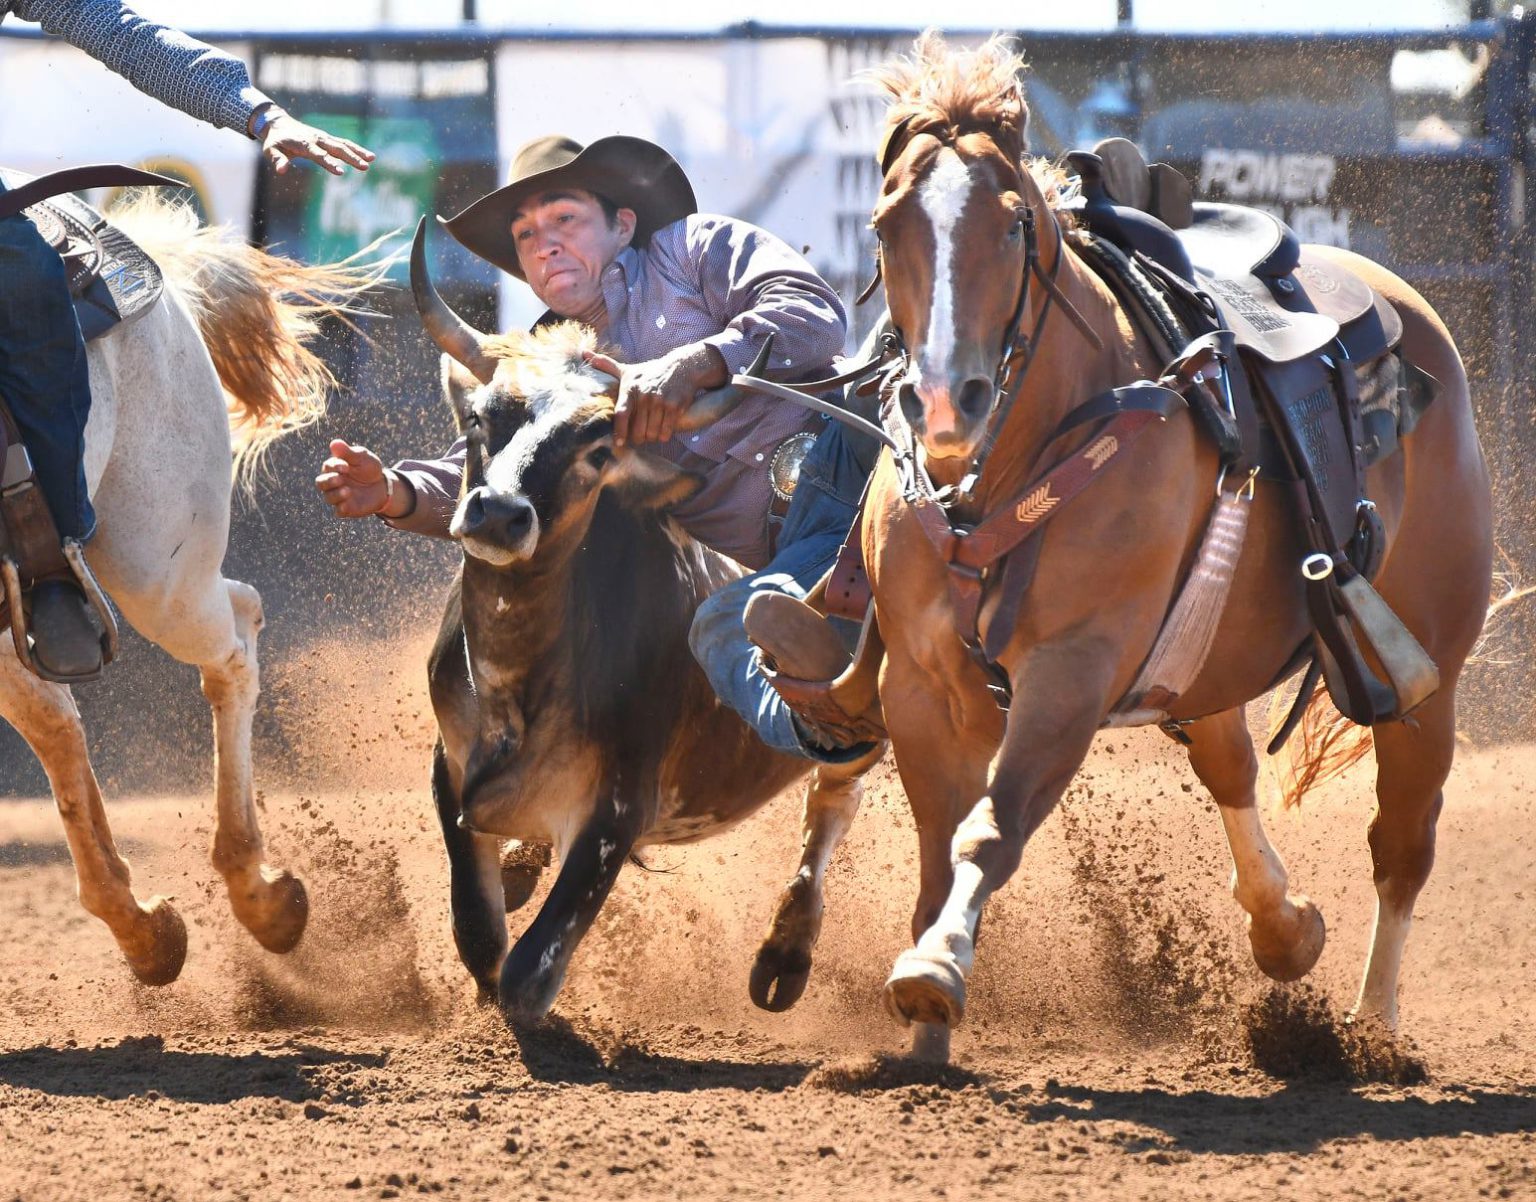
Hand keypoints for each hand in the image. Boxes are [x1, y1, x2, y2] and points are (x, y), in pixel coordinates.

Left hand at [254, 109, 374, 175]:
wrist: (279, 123)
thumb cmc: (275, 141)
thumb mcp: (270, 150)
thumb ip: (277, 160)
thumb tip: (281, 171)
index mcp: (304, 144)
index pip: (319, 155)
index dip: (329, 163)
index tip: (341, 172)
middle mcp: (317, 139)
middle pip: (336, 149)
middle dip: (351, 158)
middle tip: (365, 166)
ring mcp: (324, 137)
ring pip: (343, 144)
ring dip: (358, 152)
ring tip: (372, 160)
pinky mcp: (328, 138)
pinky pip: (344, 143)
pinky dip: (356, 148)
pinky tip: (368, 156)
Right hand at [316, 440, 404, 517]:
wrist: (382, 486)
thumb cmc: (369, 468)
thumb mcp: (362, 458)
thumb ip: (348, 453)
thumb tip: (334, 443)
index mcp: (334, 468)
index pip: (328, 467)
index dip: (335, 466)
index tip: (346, 466)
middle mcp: (332, 483)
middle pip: (321, 483)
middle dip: (328, 481)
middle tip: (340, 479)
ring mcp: (338, 496)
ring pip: (329, 497)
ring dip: (336, 494)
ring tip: (348, 491)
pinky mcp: (346, 509)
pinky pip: (339, 512)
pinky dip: (341, 509)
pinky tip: (346, 505)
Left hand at [583, 344, 726, 446]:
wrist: (682, 366)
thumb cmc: (650, 372)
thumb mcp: (628, 370)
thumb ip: (605, 365)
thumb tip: (583, 353)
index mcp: (630, 389)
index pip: (622, 414)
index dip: (620, 431)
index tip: (619, 443)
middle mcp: (644, 395)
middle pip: (638, 430)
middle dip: (639, 438)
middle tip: (639, 437)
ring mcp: (660, 401)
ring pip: (653, 433)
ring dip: (652, 437)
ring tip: (651, 433)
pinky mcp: (674, 406)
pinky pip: (666, 431)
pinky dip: (664, 435)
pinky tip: (663, 431)